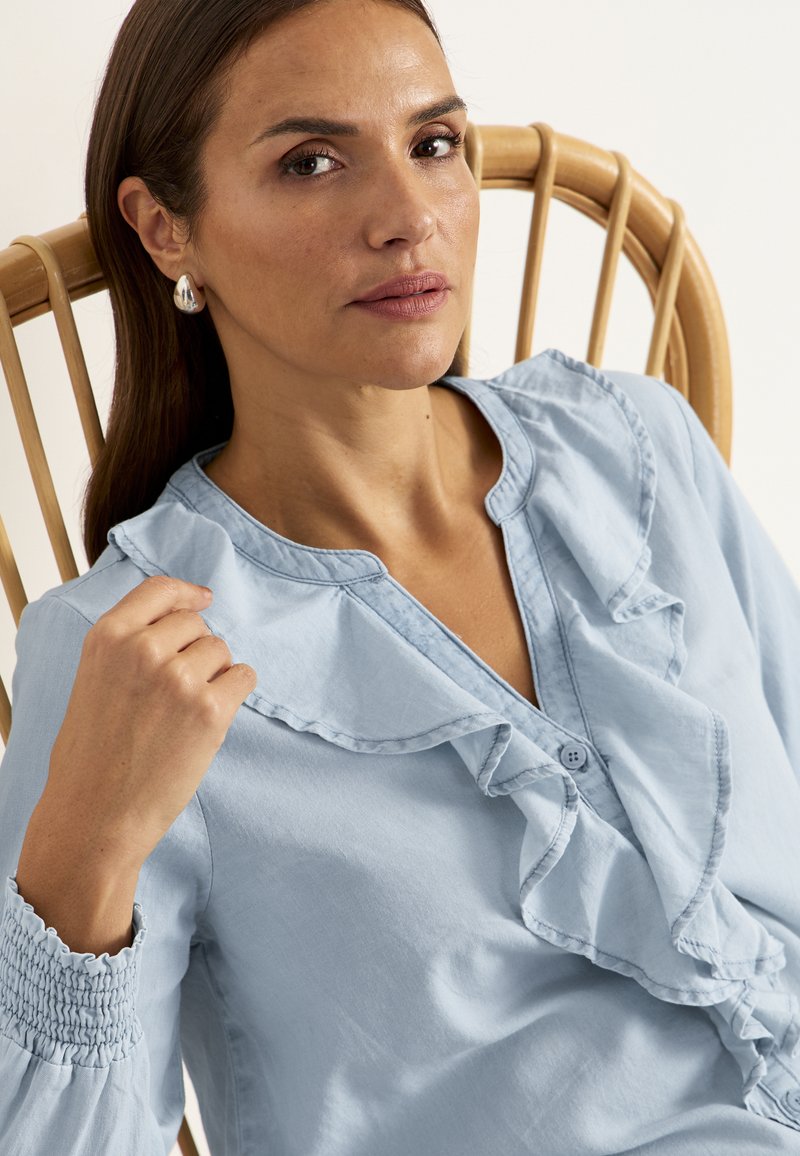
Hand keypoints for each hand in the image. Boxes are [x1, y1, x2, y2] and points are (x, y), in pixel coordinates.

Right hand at [34, 575, 255, 870]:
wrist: (95, 815)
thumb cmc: (92, 755)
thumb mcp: (94, 680)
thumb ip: (129, 645)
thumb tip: (184, 615)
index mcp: (108, 637)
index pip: (159, 589)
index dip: (186, 594)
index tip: (203, 600)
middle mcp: (143, 649)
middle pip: (196, 624)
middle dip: (195, 650)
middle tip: (176, 692)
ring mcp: (178, 678)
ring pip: (221, 650)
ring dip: (214, 675)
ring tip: (184, 713)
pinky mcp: (210, 710)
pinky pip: (244, 677)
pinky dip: (235, 693)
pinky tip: (209, 718)